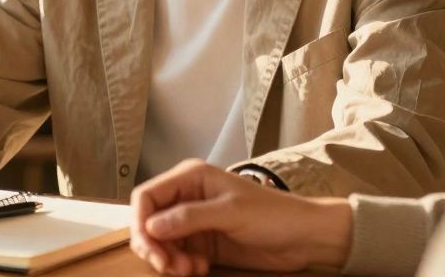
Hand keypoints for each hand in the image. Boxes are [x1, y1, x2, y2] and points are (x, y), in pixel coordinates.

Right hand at [130, 160, 352, 275]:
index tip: (149, 247)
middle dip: (154, 246)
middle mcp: (187, 197)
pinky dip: (181, 266)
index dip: (140, 221)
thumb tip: (151, 226)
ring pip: (161, 243)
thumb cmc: (273, 214)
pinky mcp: (202, 243)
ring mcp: (194, 222)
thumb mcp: (230, 212)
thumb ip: (189, 218)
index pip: (147, 196)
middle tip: (169, 267)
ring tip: (189, 270)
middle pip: (149, 222)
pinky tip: (200, 269)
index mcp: (191, 177)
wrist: (304, 238)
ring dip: (169, 260)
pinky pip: (177, 256)